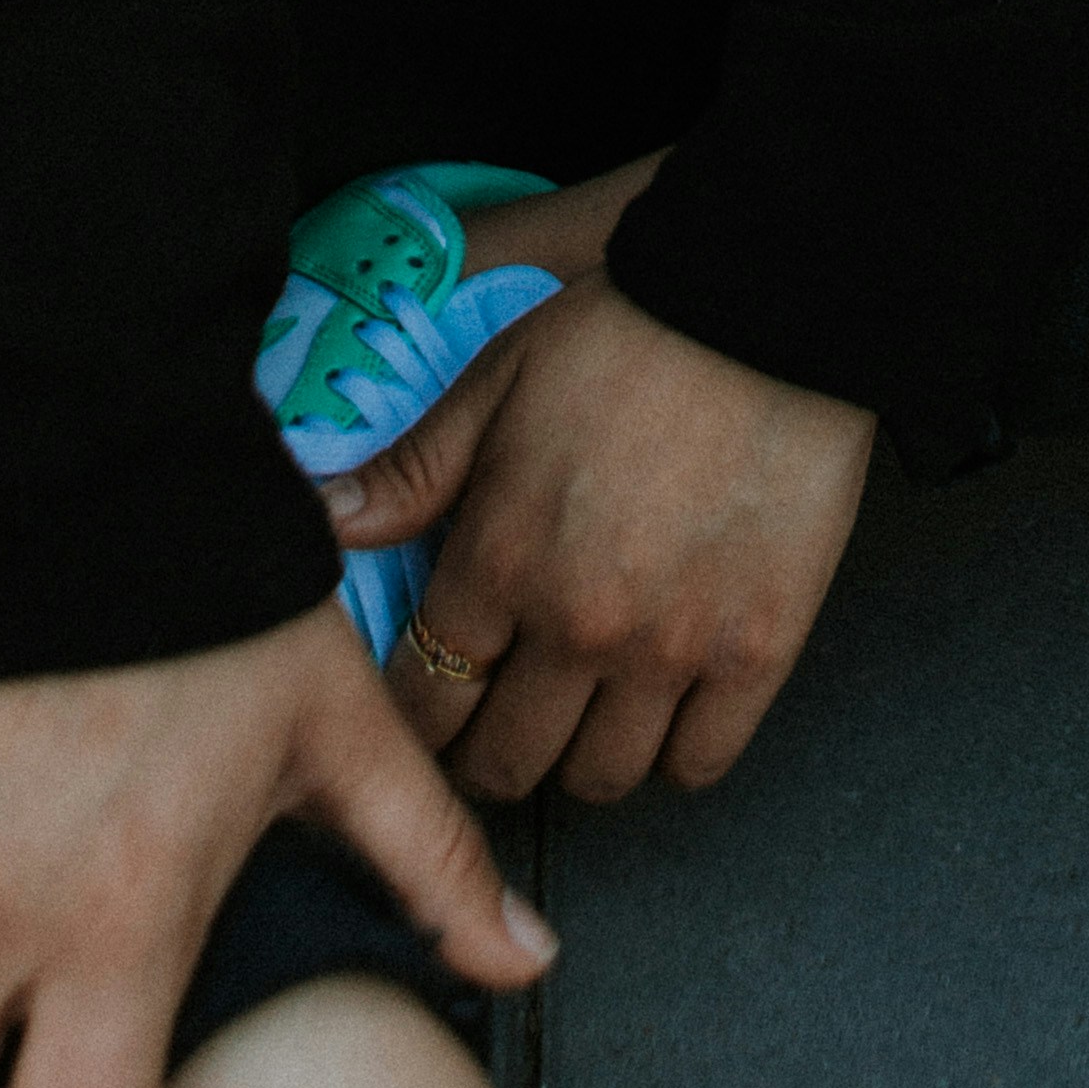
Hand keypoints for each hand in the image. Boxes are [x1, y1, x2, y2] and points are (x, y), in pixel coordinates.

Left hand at [325, 268, 873, 805]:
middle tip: (497, 727)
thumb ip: (412, 471)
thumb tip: (328, 521)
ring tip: (579, 722)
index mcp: (499, 561)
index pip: (426, 701)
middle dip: (486, 756)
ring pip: (601, 780)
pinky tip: (662, 713)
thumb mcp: (495, 383)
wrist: (760, 307)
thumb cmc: (624, 332)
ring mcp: (670, 650)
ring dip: (578, 762)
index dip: (416, 720)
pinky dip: (673, 755)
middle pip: (506, 764)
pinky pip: (699, 763)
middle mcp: (576, 626)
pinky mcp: (757, 652)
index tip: (429, 706)